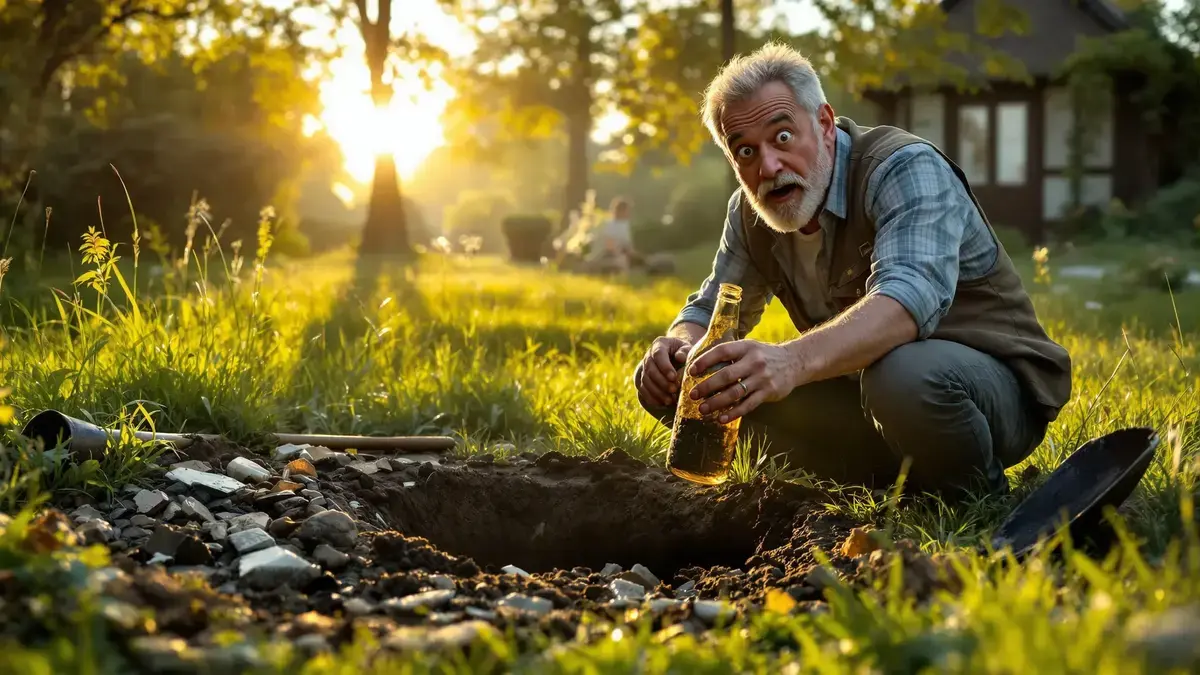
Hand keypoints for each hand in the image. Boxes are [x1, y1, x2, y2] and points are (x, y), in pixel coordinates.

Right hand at [636, 336, 692, 406]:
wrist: (677, 357)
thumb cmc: (684, 352)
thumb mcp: (688, 348)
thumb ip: (685, 352)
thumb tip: (680, 358)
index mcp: (659, 344)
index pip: (658, 354)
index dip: (664, 367)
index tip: (674, 377)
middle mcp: (649, 356)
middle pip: (650, 369)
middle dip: (661, 381)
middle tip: (673, 390)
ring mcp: (644, 368)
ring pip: (646, 381)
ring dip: (657, 392)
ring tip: (669, 400)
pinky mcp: (643, 380)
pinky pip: (643, 390)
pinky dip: (652, 398)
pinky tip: (662, 404)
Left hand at [687, 339, 801, 422]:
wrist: (795, 362)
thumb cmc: (764, 355)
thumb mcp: (749, 347)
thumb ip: (730, 353)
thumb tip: (699, 361)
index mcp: (746, 347)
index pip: (722, 351)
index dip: (705, 360)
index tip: (691, 371)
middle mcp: (754, 362)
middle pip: (726, 375)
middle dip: (707, 386)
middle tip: (692, 395)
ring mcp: (762, 378)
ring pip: (735, 393)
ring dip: (717, 402)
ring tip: (702, 409)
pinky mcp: (768, 392)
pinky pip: (748, 405)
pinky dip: (733, 413)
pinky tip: (721, 418)